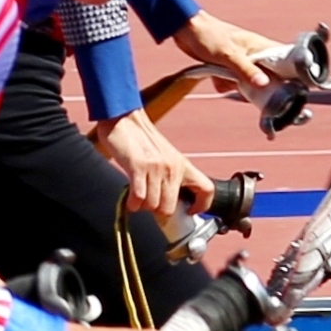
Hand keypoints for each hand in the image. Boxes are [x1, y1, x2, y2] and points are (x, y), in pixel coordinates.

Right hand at [93, 105, 216, 217]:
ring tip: (137, 198)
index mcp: (183, 165)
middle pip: (169, 208)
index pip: (207, 189)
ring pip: (153, 206)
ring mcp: (156, 168)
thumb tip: (169, 201)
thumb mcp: (165, 156)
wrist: (124, 117)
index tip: (189, 211)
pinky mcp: (138, 167)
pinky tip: (130, 199)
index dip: (202, 206)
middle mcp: (172, 167)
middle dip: (157, 212)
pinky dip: (132, 204)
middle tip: (149, 204)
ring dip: (142, 207)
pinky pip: (138, 198)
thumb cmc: (141, 139)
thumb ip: (170, 176)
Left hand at [178, 12, 293, 87]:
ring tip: (224, 78)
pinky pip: (235, 83)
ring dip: (237, 87)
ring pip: (250, 83)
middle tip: (250, 91)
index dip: (293, 75)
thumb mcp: (228, 55)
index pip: (287, 61)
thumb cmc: (208, 36)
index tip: (292, 90)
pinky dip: (225, 84)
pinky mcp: (231, 67)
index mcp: (262, 46)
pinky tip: (217, 78)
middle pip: (270, 78)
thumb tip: (264, 84)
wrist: (185, 30)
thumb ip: (246, 70)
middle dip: (260, 88)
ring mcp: (244, 61)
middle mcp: (256, 54)